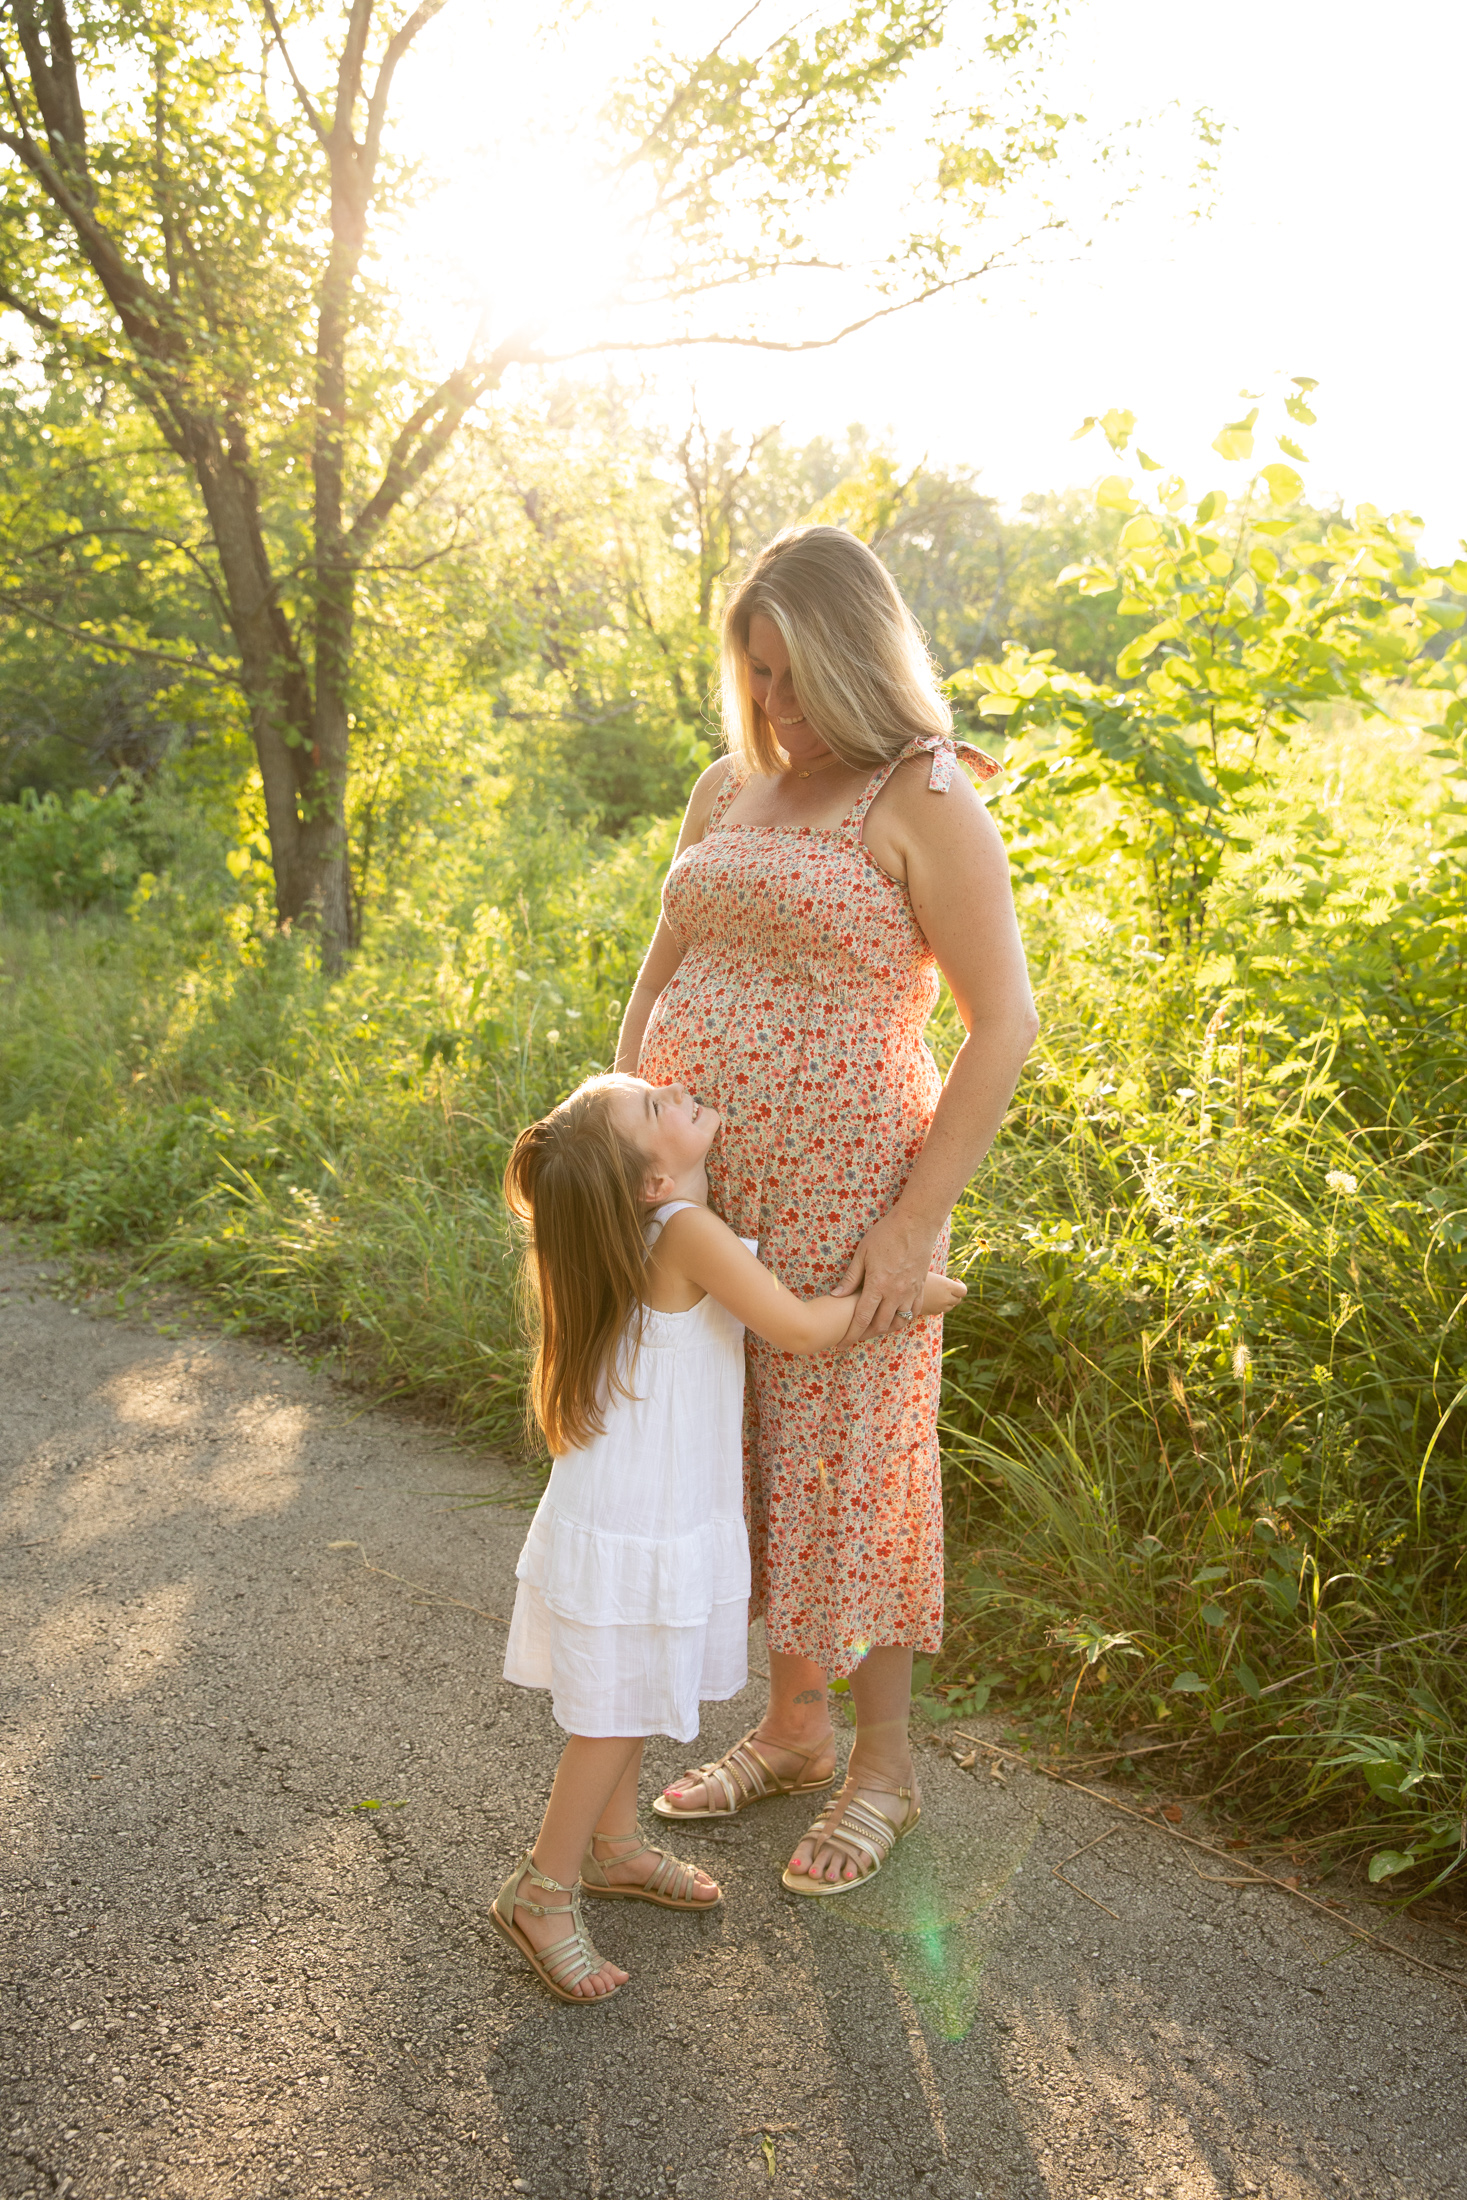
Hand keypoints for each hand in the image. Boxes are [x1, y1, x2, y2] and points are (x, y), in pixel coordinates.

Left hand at [831, 1206, 942, 1341]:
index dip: (851, 1335)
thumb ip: (850, 1278)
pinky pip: (913, 1313)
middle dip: (865, 1336)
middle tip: (855, 1337)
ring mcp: (910, 1292)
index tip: (841, 1344)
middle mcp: (895, 1293)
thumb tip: (835, 1296)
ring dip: (885, 1330)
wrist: (915, 1224)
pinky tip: (894, 1319)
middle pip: (880, 1326)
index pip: (861, 1319)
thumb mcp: (862, 1254)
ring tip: (873, 1330)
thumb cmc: (885, 1235)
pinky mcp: (921, 1289)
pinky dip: (902, 1320)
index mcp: (877, 1285)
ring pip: (898, 1323)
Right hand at [919, 1273, 965, 1316]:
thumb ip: (943, 1281)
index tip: (955, 1281)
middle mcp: (946, 1298)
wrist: (903, 1290)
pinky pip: (941, 1310)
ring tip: (938, 1293)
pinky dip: (939, 1305)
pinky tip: (931, 1298)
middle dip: (955, 1294)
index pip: (964, 1291)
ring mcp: (940, 1307)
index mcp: (947, 1286)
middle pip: (958, 1300)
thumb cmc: (917, 1276)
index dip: (961, 1286)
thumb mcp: (933, 1275)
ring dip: (948, 1301)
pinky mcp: (932, 1312)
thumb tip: (951, 1281)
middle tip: (947, 1288)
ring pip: (950, 1306)